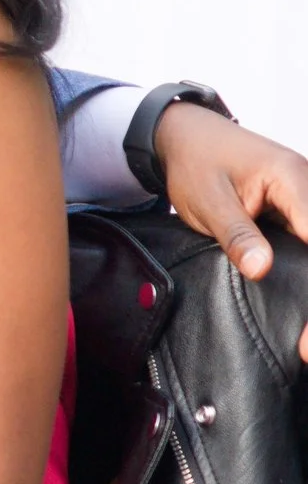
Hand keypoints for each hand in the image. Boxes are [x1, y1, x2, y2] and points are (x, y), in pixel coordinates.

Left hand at [155, 101, 307, 359]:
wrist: (187, 135)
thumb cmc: (195, 161)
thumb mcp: (207, 199)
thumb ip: (235, 233)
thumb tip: (260, 270)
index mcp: (295, 179)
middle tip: (306, 348)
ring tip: (305, 343)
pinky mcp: (301, 217)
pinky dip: (307, 279)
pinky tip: (302, 312)